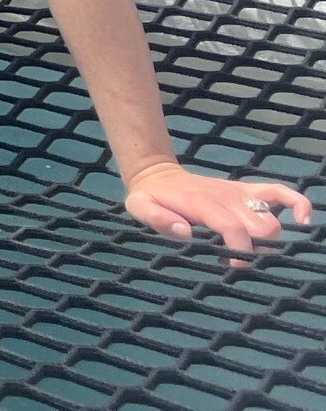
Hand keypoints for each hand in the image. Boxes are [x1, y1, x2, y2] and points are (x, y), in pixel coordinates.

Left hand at [122, 161, 311, 256]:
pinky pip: (280, 192)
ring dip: (268, 243)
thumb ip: (157, 219)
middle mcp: (228, 198)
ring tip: (246, 251)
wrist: (157, 176)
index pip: (234, 229)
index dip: (240, 253)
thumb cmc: (150, 198)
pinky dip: (298, 204)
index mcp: (204, 204)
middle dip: (255, 251)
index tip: (230, 267)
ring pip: (272, 222)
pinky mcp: (247, 191)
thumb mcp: (139, 207)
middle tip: (234, 259)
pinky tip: (303, 222)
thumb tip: (185, 232)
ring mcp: (240, 194)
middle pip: (261, 229)